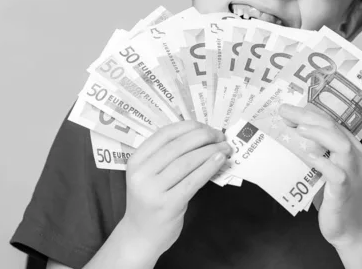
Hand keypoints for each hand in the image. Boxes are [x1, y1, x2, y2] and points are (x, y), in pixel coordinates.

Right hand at [120, 120, 232, 256]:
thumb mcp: (149, 174)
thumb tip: (201, 136)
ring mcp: (153, 189)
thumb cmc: (150, 201)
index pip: (165, 133)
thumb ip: (166, 156)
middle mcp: (142, 173)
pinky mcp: (167, 204)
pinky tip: (219, 161)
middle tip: (221, 136)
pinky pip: (193, 181)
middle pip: (178, 146)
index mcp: (136, 159)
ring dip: (210, 151)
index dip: (190, 126)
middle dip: (204, 137)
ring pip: (187, 161)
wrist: (140, 236)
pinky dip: (208, 167)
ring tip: (226, 148)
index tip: (207, 127)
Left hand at [278, 104, 361, 247]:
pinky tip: (308, 157)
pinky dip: (322, 164)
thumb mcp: (325, 169)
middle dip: (308, 116)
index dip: (308, 113)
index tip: (286, 109)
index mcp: (350, 148)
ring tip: (298, 128)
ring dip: (318, 134)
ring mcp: (352, 173)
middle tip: (285, 111)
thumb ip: (313, 153)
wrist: (352, 228)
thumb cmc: (335, 196)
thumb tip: (285, 137)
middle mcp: (354, 157)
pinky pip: (337, 174)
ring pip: (341, 146)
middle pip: (333, 128)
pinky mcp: (344, 191)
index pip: (330, 122)